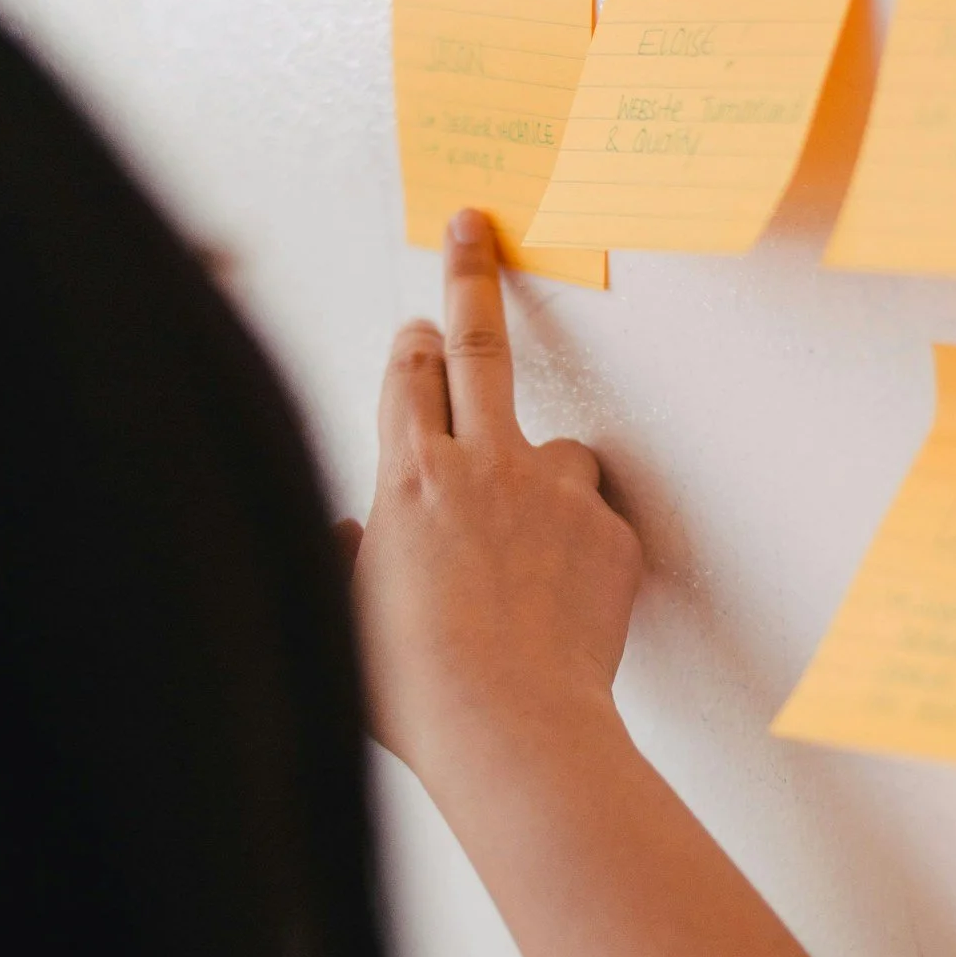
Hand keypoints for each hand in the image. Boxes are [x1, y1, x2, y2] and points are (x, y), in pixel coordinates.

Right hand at [349, 211, 641, 799]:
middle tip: (476, 227)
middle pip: (477, 347)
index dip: (409, 346)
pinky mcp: (611, 534)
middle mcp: (483, 466)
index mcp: (409, 479)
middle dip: (471, 278)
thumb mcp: (345, 618)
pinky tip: (564, 604)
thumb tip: (351, 533)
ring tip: (531, 544)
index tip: (415, 325)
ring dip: (544, 473)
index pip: (405, 378)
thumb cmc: (415, 690)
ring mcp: (555, 494)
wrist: (511, 729)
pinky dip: (581, 548)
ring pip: (558, 449)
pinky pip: (596, 523)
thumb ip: (347, 559)